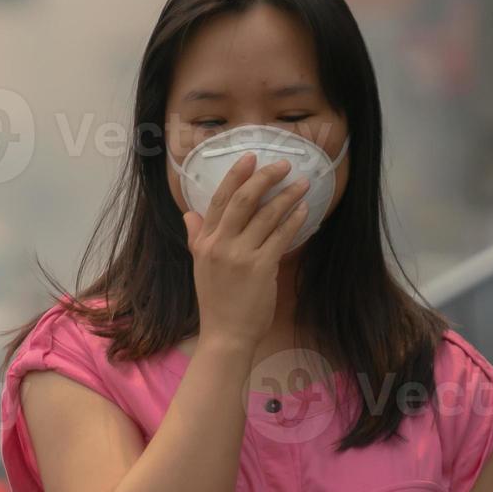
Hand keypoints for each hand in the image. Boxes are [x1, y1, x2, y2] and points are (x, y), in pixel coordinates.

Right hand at [183, 153, 312, 345]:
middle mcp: (219, 245)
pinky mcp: (261, 268)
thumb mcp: (200, 265)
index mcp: (204, 242)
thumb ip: (196, 237)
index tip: (250, 157)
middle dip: (264, 178)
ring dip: (286, 195)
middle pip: (242, 201)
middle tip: (283, 164)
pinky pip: (281, 236)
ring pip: (266, 215)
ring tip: (302, 183)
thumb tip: (189, 215)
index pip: (219, 201)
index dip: (235, 176)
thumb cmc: (216, 301)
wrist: (225, 334)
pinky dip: (294, 219)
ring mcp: (240, 256)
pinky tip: (304, 209)